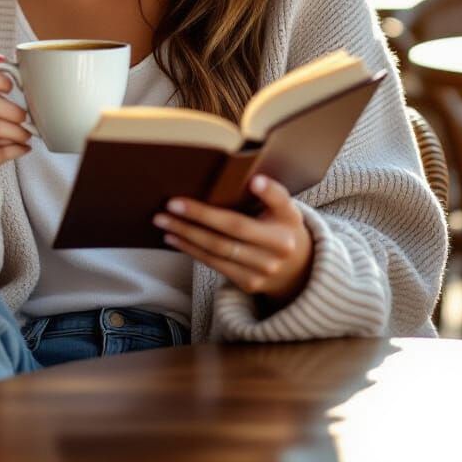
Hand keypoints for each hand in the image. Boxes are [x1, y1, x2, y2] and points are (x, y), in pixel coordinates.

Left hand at [153, 174, 312, 306]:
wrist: (297, 272)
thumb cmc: (283, 229)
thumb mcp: (286, 210)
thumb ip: (272, 194)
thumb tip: (252, 178)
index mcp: (288, 223)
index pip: (279, 203)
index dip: (268, 192)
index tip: (254, 181)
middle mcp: (278, 249)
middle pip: (234, 229)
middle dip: (199, 215)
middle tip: (171, 203)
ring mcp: (262, 270)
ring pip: (218, 249)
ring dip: (187, 234)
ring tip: (164, 222)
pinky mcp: (248, 283)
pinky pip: (214, 263)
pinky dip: (191, 250)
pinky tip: (174, 239)